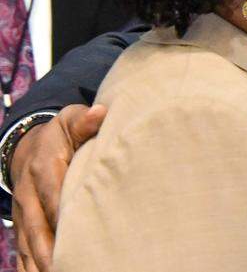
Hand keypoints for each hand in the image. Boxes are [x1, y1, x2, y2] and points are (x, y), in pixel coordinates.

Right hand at [11, 104, 105, 271]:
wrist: (27, 147)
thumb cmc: (60, 136)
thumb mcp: (70, 122)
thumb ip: (84, 121)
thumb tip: (100, 113)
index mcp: (44, 169)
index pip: (54, 195)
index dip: (63, 214)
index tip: (78, 232)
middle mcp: (29, 195)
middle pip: (38, 228)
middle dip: (50, 251)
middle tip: (67, 266)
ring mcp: (24, 214)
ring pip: (29, 244)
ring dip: (41, 264)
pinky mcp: (23, 226)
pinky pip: (23, 251)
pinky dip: (31, 268)